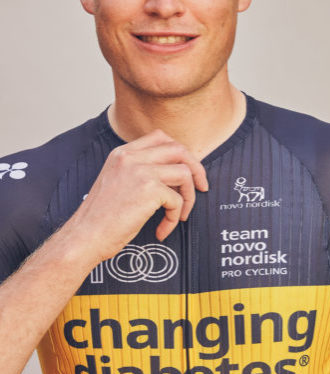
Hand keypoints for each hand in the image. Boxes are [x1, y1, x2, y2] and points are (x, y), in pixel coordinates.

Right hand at [68, 129, 208, 260]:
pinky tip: (162, 229)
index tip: (187, 170)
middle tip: (201, 187)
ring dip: (189, 196)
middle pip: (178, 149)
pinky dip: (175, 217)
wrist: (84, 237)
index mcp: (122, 153)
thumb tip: (173, 172)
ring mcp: (140, 171)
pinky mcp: (148, 190)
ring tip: (179, 215)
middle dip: (196, 168)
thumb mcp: (115, 182)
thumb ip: (138, 170)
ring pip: (184, 172)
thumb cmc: (100, 218)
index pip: (160, 137)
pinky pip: (177, 200)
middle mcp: (131, 157)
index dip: (180, 152)